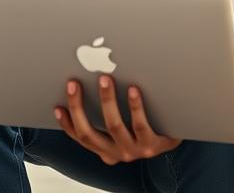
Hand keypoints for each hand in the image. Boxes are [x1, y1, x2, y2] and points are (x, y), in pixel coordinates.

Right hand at [54, 77, 180, 165]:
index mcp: (105, 150)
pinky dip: (135, 106)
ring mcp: (135, 150)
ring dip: (107, 101)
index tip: (57, 105)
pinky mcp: (154, 145)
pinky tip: (133, 89)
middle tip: (74, 83)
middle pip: (89, 133)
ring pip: (114, 126)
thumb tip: (86, 82)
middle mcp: (117, 153)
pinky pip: (141, 125)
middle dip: (78, 107)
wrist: (177, 137)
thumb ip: (105, 112)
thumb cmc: (146, 126)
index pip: (79, 137)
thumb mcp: (122, 126)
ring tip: (104, 79)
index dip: (66, 123)